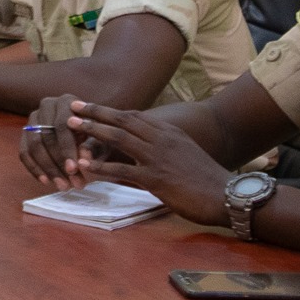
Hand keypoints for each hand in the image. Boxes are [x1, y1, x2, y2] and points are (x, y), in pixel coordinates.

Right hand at [19, 94, 87, 190]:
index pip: (62, 126)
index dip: (67, 149)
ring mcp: (33, 119)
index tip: (73, 169)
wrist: (86, 127)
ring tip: (61, 186)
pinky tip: (46, 181)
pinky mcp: (25, 133)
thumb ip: (92, 147)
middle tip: (69, 184)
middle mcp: (46, 105)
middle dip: (57, 164)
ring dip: (47, 169)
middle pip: (46, 137)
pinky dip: (34, 168)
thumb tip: (83, 160)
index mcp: (66, 101)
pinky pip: (24, 152)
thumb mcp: (100, 138)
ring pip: (34, 146)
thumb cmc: (96, 132)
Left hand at [65, 100, 231, 224]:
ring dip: (93, 130)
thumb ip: (164, 146)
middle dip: (95, 112)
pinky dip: (101, 167)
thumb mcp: (185, 153)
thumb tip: (144, 144)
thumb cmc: (205, 178)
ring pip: (119, 138)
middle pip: (122, 120)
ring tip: (71, 126)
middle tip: (72, 106)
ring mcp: (158, 158)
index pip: (133, 115)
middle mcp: (162, 139)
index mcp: (168, 132)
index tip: (89, 104)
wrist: (227, 195)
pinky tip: (84, 166)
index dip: (109, 110)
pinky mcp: (156, 179)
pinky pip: (122, 170)